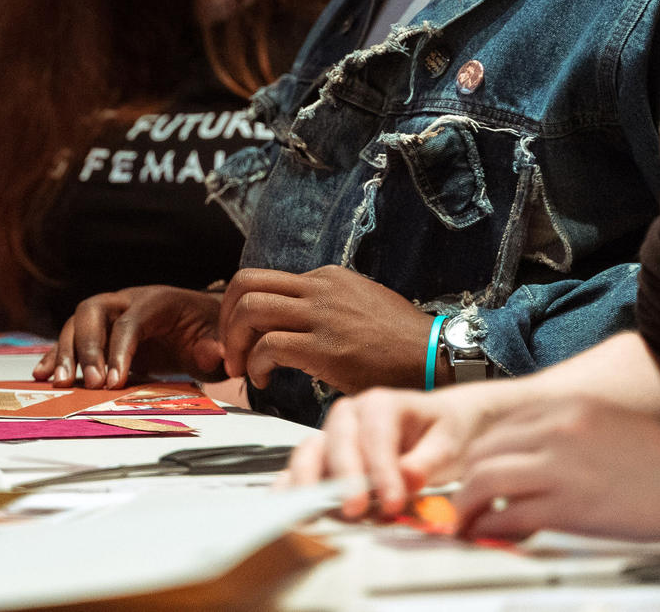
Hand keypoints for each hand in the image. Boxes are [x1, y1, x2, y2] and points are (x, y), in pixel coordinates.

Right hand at [33, 285, 223, 388]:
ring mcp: (110, 314)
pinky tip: (43, 375)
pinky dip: (56, 355)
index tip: (114, 382)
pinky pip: (72, 339)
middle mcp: (127, 300)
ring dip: (66, 352)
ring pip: (76, 324)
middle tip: (90, 383)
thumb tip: (209, 352)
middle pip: (93, 312)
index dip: (120, 350)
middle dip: (87, 347)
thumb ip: (214, 346)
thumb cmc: (210, 331)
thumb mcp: (219, 339)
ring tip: (62, 384)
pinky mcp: (100, 333)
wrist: (203, 323)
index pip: (131, 320)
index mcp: (158, 300)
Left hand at [218, 265, 431, 392]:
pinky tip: (264, 382)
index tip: (240, 335)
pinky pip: (270, 347)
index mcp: (325, 277)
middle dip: (225, 320)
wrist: (434, 358)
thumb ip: (324, 305)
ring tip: (242, 369)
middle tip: (230, 351)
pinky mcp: (326, 347)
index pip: (261, 279)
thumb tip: (292, 321)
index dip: (238, 308)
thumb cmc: (399, 341)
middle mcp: (319, 288)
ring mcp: (322, 315)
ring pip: (250, 311)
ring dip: (235, 343)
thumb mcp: (359, 303)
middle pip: (244, 286)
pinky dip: (256, 365)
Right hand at [285, 381, 521, 517]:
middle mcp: (350, 414)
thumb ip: (428, 461)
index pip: (376, 436)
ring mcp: (332, 434)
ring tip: (314, 513)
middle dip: (345, 478)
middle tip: (355, 511)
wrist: (439, 426)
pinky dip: (291, 485)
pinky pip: (301, 467)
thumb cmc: (443, 432)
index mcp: (382, 403)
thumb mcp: (448, 444)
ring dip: (311, 483)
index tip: (393, 501)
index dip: (382, 470)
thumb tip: (407, 478)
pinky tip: (285, 504)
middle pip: (338, 442)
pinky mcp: (324, 456)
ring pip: (312, 452)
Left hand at [449, 398, 659, 542]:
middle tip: (460, 505)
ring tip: (463, 526)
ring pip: (484, 479)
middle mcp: (559, 427)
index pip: (502, 426)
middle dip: (465, 480)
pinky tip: (489, 539)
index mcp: (570, 407)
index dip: (481, 456)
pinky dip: (490, 528)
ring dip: (465, 506)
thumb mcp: (614, 432)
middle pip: (484, 449)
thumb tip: (537, 465)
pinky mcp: (570, 504)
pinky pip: (510, 515)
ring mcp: (562, 464)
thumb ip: (572, 440)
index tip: (474, 478)